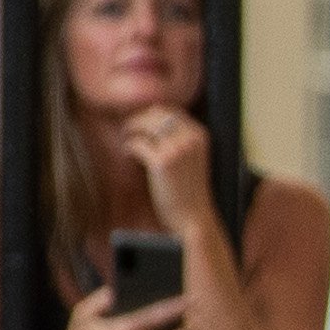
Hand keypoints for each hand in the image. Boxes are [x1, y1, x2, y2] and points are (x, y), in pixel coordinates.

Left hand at [119, 108, 220, 236]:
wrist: (194, 218)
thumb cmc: (189, 190)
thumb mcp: (192, 157)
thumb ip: (180, 138)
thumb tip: (148, 118)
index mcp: (201, 135)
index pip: (169, 111)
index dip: (150, 115)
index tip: (141, 125)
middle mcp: (191, 138)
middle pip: (154, 114)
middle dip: (138, 121)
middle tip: (129, 133)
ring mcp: (177, 149)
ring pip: (143, 125)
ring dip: (131, 132)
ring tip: (128, 143)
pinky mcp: (162, 162)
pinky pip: (136, 144)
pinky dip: (129, 148)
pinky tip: (130, 157)